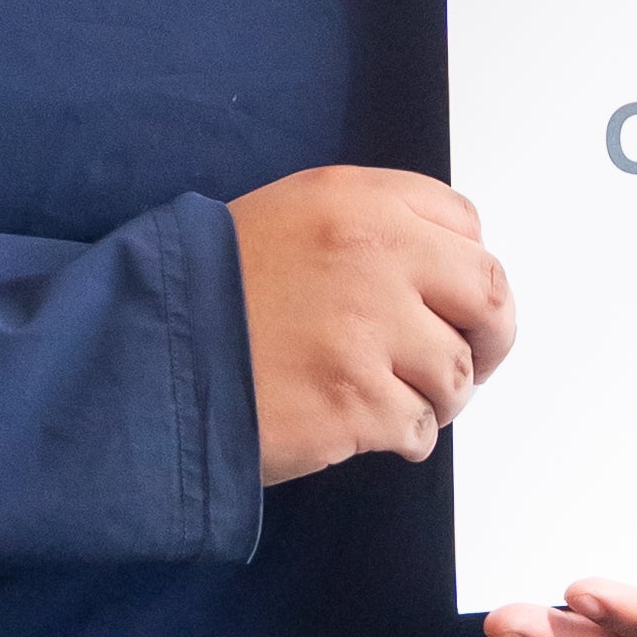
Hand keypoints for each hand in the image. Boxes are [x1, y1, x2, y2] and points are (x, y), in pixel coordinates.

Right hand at [227, 169, 513, 483]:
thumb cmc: (211, 288)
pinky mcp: (355, 402)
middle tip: (470, 362)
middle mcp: (375, 254)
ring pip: (457, 374)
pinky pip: (417, 427)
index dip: (465, 271)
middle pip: (488, 294)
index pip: (464, 224)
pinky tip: (357, 425)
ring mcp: (368, 332)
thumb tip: (443, 274)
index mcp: (360, 200)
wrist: (145, 353)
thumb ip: (371, 227)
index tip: (456, 301)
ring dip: (434, 396)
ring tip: (385, 397)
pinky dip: (399, 435)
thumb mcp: (291, 216)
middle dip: (490, 337)